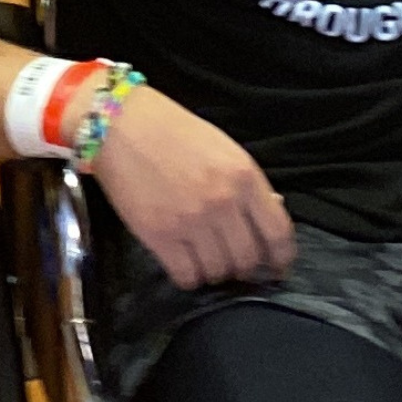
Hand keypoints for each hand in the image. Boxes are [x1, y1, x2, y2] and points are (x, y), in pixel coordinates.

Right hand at [91, 87, 295, 291]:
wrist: (120, 123)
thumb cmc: (173, 130)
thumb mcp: (222, 148)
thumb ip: (245, 185)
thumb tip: (264, 219)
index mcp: (243, 175)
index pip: (278, 233)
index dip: (281, 258)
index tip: (276, 266)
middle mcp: (223, 201)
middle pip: (248, 260)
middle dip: (244, 266)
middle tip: (231, 260)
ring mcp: (191, 221)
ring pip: (219, 272)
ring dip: (215, 271)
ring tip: (203, 257)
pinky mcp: (160, 236)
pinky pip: (187, 277)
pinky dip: (189, 276)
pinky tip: (183, 262)